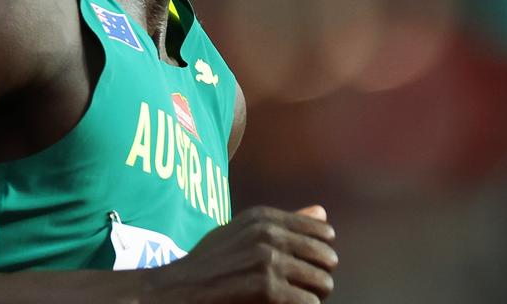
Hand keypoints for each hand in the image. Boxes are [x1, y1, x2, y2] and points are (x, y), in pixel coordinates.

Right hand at [140, 205, 337, 303]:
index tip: (308, 267)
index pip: (323, 232)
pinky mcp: (267, 289)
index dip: (320, 253)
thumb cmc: (210, 264)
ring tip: (294, 299)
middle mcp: (268, 234)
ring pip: (323, 283)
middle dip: (319, 276)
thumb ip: (283, 224)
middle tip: (302, 289)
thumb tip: (322, 212)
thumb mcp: (242, 233)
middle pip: (327, 258)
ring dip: (313, 297)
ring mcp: (268, 261)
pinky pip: (309, 303)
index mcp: (264, 218)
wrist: (178, 290)